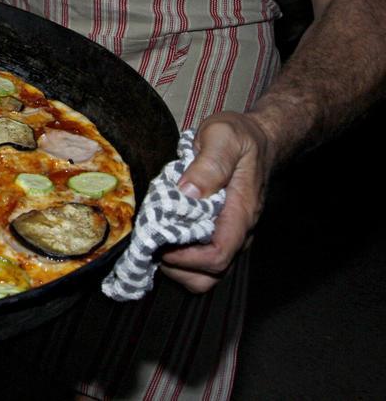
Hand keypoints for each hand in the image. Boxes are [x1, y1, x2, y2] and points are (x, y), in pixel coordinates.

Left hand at [159, 112, 275, 291]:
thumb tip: (188, 192)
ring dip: (176, 264)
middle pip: (209, 275)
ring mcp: (229, 234)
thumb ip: (208, 164)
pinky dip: (179, 254)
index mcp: (240, 214)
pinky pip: (200, 258)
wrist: (259, 138)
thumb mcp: (223, 138)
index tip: (159, 238)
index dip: (184, 257)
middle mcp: (237, 232)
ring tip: (156, 235)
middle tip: (153, 239)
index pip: (216, 256)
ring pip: (204, 273)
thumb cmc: (240, 137)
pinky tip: (165, 230)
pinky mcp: (219, 231)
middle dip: (176, 267)